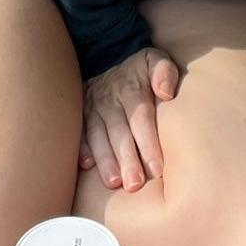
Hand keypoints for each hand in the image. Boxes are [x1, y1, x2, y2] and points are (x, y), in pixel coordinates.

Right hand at [79, 47, 178, 191]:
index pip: (141, 118)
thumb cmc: (141, 71)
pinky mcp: (80, 117)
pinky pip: (79, 133)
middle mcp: (109, 100)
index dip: (148, 144)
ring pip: (97, 136)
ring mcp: (92, 109)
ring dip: (105, 160)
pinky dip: (82, 149)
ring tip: (114, 182)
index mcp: (131, 90)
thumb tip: (166, 93)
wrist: (108, 61)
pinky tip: (86, 165)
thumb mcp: (155, 61)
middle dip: (126, 159)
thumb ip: (165, 72)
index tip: (156, 169)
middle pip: (119, 132)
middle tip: (134, 185)